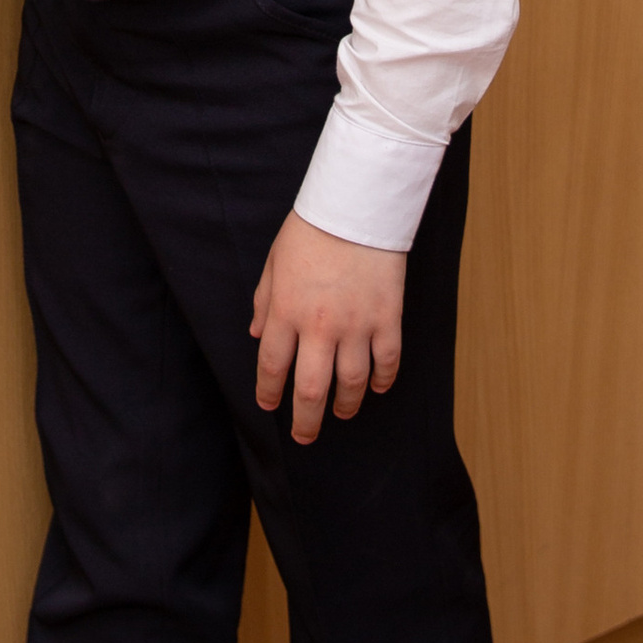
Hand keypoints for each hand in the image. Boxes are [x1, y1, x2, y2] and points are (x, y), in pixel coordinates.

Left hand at [250, 211, 403, 443]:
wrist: (356, 206)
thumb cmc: (310, 231)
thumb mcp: (274, 263)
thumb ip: (263, 302)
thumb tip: (255, 335)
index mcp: (286, 312)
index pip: (271, 367)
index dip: (268, 392)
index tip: (268, 404)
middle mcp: (319, 326)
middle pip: (311, 390)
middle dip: (306, 421)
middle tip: (304, 436)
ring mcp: (357, 325)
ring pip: (351, 383)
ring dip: (346, 405)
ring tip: (343, 413)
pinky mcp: (387, 318)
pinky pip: (387, 362)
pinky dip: (382, 380)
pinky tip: (376, 388)